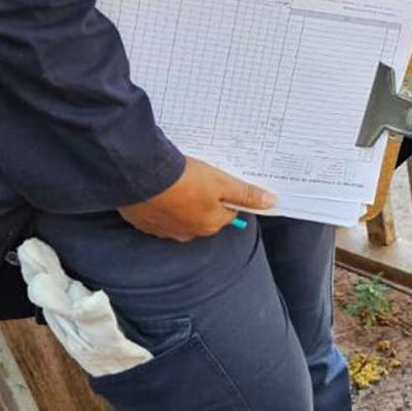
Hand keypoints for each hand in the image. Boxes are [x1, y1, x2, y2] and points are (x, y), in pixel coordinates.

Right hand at [118, 157, 275, 241]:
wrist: (140, 176)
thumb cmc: (184, 179)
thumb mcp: (222, 183)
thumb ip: (246, 194)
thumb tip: (271, 203)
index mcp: (211, 224)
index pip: (228, 213)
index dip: (226, 195)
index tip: (218, 181)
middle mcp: (189, 233)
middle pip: (205, 216)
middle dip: (204, 200)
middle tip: (195, 178)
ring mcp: (165, 230)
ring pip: (180, 217)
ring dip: (181, 203)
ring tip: (175, 183)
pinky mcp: (144, 223)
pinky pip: (158, 216)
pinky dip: (160, 205)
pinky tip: (158, 190)